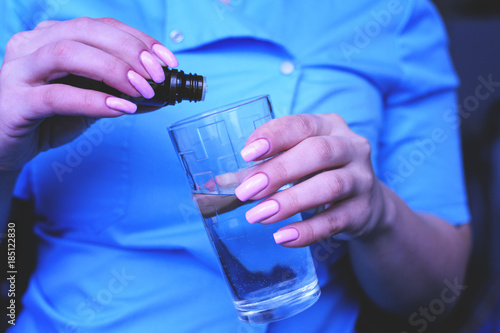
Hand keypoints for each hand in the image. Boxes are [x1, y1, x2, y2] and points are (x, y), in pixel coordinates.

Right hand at [0, 17, 177, 170]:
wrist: (5, 147)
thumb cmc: (46, 119)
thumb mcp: (85, 100)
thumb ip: (113, 92)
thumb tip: (157, 91)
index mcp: (50, 38)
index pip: (99, 26)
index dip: (137, 39)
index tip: (166, 58)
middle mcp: (31, 46)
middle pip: (85, 32)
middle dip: (129, 50)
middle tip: (157, 74)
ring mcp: (18, 72)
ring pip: (67, 54)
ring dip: (112, 70)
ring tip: (142, 90)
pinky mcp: (14, 102)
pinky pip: (56, 96)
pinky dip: (93, 100)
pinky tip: (120, 109)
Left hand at [234, 114, 385, 246]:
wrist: (367, 205)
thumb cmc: (320, 174)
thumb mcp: (297, 163)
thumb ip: (261, 169)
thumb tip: (218, 184)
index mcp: (329, 126)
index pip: (301, 125)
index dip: (274, 137)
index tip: (246, 154)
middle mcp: (351, 147)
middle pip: (317, 152)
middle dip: (278, 171)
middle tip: (246, 193)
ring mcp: (361, 179)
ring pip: (329, 185)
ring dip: (290, 201)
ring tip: (259, 216)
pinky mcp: (363, 211)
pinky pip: (335, 220)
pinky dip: (307, 230)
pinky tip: (283, 237)